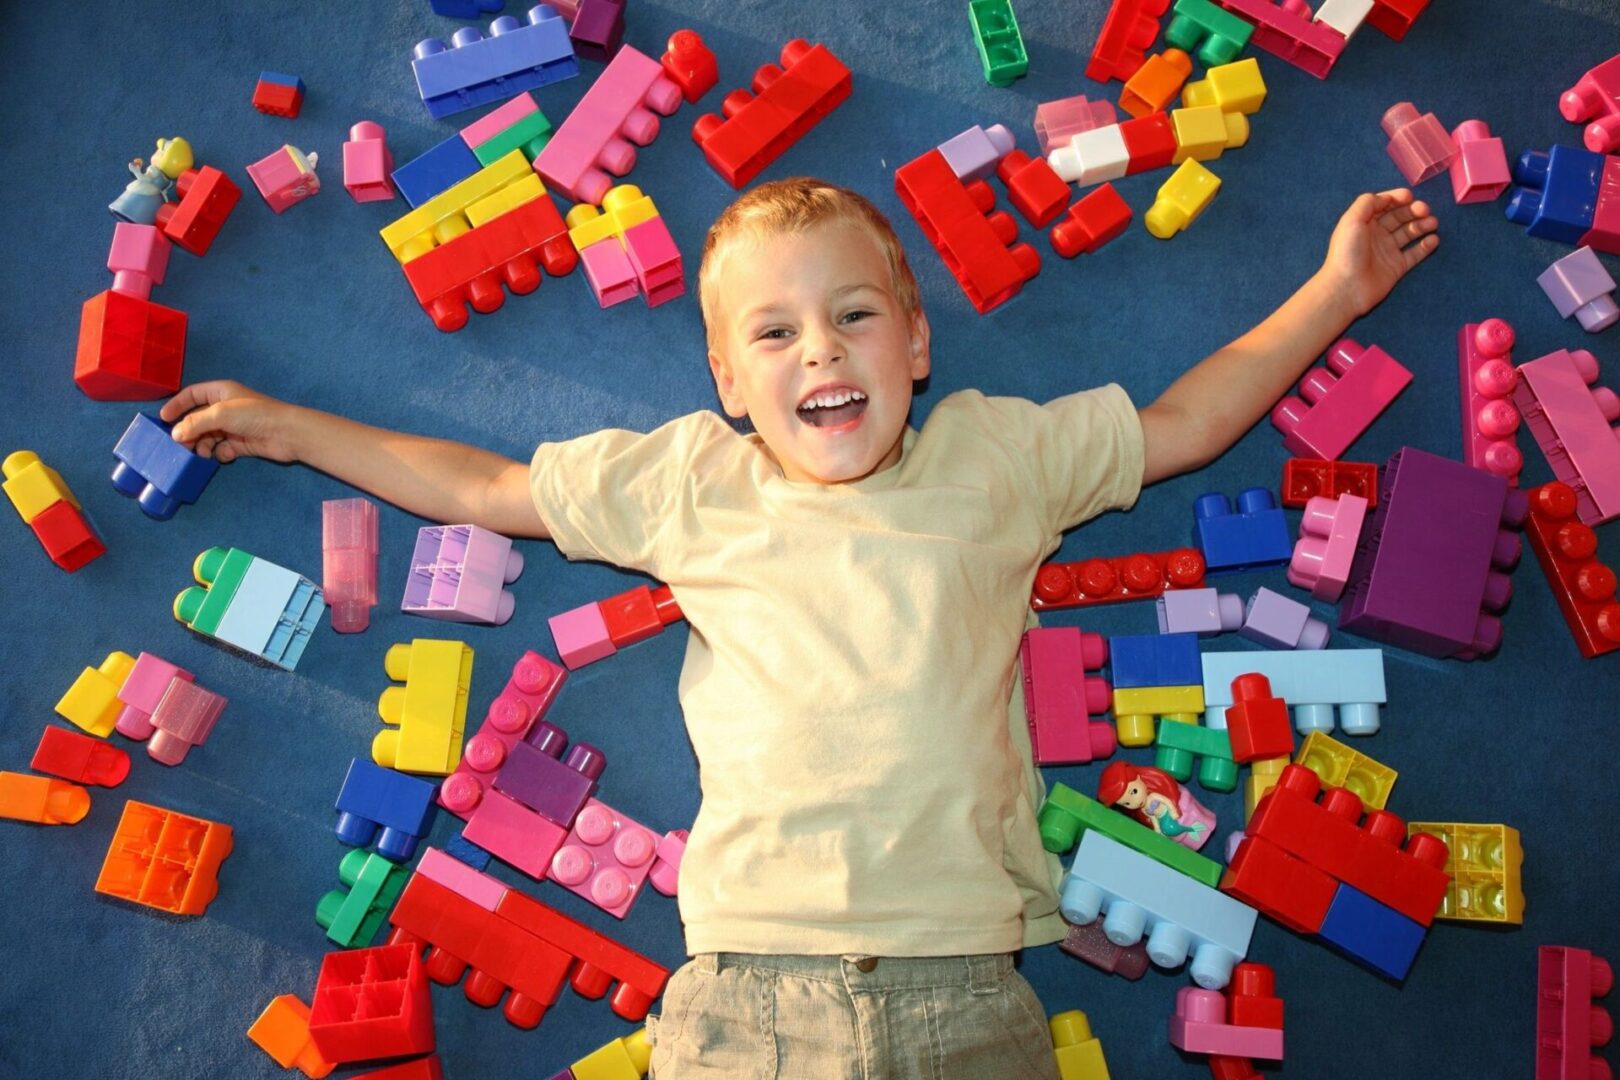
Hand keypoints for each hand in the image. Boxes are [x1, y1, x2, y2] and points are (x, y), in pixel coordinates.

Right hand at [159, 380, 301, 462]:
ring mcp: (234, 427)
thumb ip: (194, 423)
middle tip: (180, 444)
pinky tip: (223, 456)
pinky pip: (223, 449)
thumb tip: (175, 434)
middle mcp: (226, 408)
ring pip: (208, 436)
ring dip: (201, 445)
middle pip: (198, 419)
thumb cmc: (254, 416)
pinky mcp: (242, 444)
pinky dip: (219, 453)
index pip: (192, 394)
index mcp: (221, 392)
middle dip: (188, 431)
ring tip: (199, 454)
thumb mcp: (219, 414)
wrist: (286, 433)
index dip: (177, 405)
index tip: (163, 419)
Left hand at [1321, 189, 1438, 317]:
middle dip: (1413, 210)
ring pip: (1409, 233)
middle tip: (1424, 210)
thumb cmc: (1347, 252)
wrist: (1346, 288)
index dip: (1397, 198)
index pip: (1384, 205)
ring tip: (1433, 223)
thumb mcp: (1352, 220)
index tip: (1409, 196)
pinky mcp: (1397, 267)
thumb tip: (1386, 198)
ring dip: (1422, 225)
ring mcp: (1387, 251)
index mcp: (1364, 222)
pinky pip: (1415, 254)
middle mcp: (1376, 235)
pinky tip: (1433, 240)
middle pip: (1399, 217)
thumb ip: (1368, 203)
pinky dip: (1425, 246)